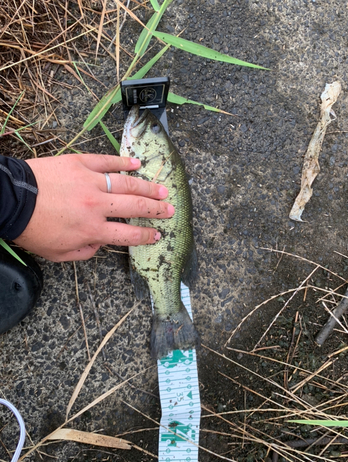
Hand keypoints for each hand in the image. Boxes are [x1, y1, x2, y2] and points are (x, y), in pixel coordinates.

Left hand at [14, 154, 173, 261]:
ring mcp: (90, 182)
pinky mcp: (79, 163)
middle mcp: (97, 206)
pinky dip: (123, 161)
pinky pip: (106, 161)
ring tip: (163, 190)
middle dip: (156, 209)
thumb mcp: (58, 253)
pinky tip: (137, 163)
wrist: (11, 201)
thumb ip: (85, 252)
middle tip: (170, 209)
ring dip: (148, 187)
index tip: (157, 235)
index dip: (146, 235)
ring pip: (127, 183)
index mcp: (92, 229)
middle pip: (136, 206)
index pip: (128, 233)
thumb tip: (100, 244)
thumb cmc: (32, 229)